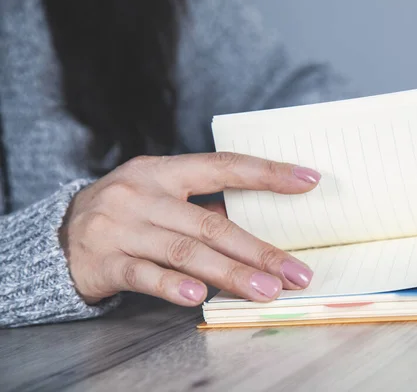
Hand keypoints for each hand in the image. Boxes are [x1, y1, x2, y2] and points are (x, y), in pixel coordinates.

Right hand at [60, 153, 319, 305]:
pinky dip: (172, 286)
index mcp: (164, 171)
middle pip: (211, 223)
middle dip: (259, 250)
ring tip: (266, 290)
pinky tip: (197, 297)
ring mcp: (122, 227)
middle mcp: (143, 194)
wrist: (60, 234)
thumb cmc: (128, 212)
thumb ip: (202, 207)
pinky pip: (144, 274)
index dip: (267, 172)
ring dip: (230, 273)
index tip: (308, 180)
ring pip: (185, 251)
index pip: (223, 166)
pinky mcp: (104, 260)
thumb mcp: (160, 195)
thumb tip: (260, 228)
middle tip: (295, 272)